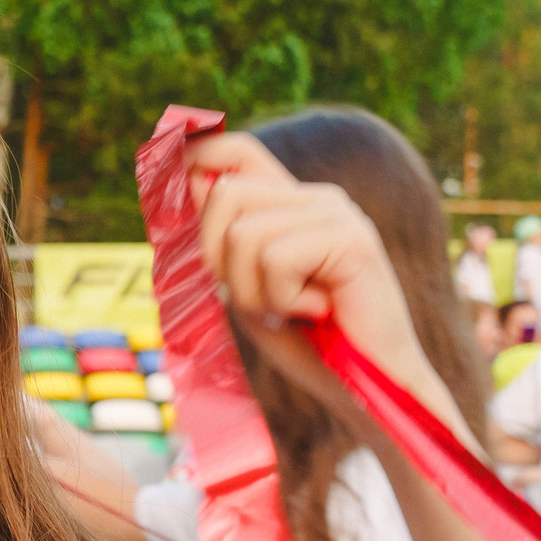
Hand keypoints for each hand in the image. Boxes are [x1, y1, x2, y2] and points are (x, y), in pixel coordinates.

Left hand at [187, 132, 462, 438]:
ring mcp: (337, 214)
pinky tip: (316, 312)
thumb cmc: (308, 344)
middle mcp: (316, 198)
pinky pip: (275, 258)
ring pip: (243, 232)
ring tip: (291, 310)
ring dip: (252, 290)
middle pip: (226, 193)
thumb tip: (185, 187)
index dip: (197, 154)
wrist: (367, 388)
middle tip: (257, 300)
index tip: (174, 175)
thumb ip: (219, 244)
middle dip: (218, 259)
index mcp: (292, 205)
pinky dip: (281, 300)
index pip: (236, 151)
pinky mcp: (352, 239)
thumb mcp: (246, 290)